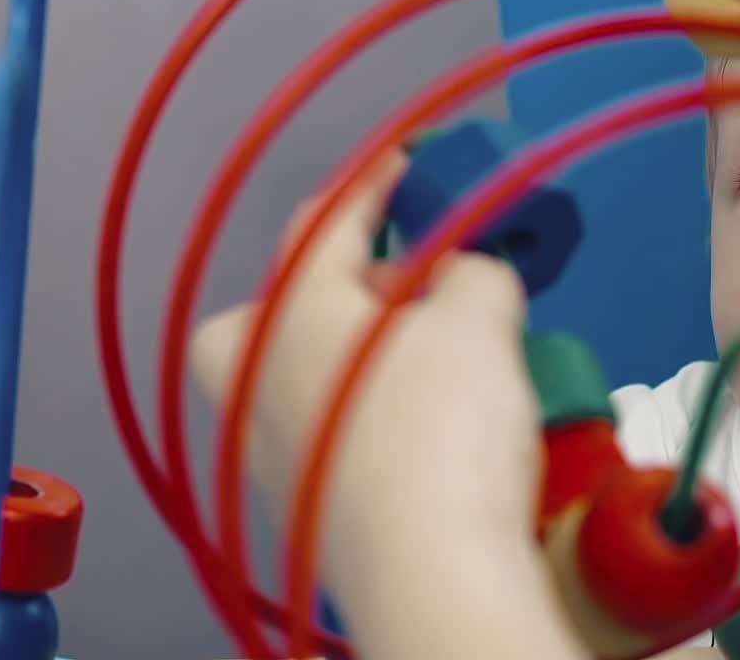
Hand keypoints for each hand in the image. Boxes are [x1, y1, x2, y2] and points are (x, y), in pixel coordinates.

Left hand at [190, 148, 541, 557]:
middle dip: (340, 285)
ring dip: (357, 351)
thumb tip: (469, 276)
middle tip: (408, 289)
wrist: (431, 574)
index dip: (372, 184)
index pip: (324, 222)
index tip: (404, 166)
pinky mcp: (300, 503)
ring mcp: (268, 448)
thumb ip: (476, 275)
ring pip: (300, 370)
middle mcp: (258, 378)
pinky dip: (364, 412)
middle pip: (281, 302)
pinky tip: (424, 429)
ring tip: (434, 363)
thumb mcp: (480, 322)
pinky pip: (320, 428)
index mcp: (290, 313)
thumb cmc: (442, 435)